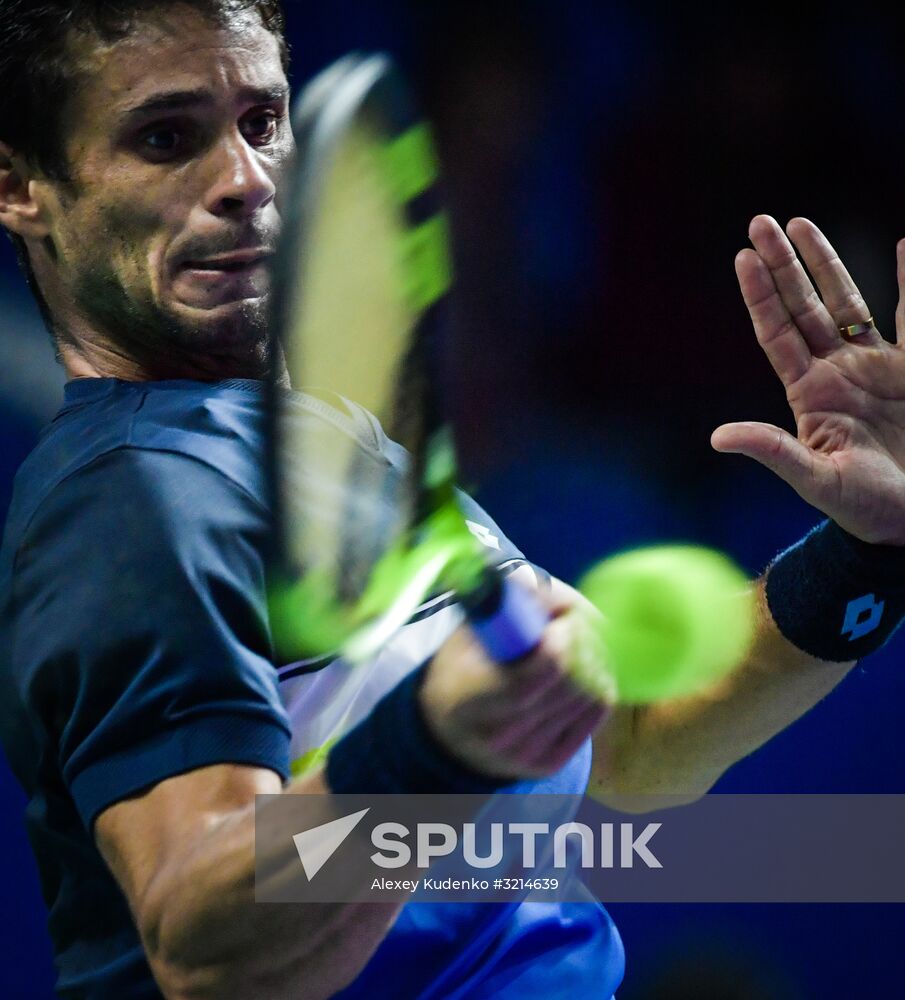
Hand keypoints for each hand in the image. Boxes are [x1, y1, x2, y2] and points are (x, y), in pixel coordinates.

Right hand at [419, 583, 609, 780]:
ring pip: (590, 694)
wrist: (449, 734)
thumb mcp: (468, 630)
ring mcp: (527, 754)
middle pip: (572, 681)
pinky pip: (596, 712)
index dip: (564, 638)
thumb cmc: (461, 668)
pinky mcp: (551, 762)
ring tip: (580, 638)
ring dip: (596, 658)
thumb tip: (540, 583)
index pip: (539, 672)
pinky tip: (586, 665)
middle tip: (578, 619)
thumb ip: (503, 603)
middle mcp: (499, 735)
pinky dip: (599, 681)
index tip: (562, 617)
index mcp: (469, 699)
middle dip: (586, 640)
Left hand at [712, 215, 904, 545]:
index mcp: (809, 393)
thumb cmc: (863, 507)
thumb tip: (718, 438)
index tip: (742, 257)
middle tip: (760, 222)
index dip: (761, 295)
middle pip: (804, 305)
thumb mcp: (815, 480)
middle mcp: (836, 371)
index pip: (777, 333)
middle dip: (783, 264)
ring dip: (825, 263)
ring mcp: (874, 367)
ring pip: (847, 302)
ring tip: (801, 223)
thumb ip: (773, 451)